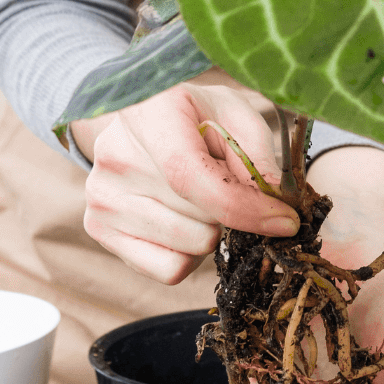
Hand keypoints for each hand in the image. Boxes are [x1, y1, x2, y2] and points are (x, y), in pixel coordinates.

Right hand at [72, 77, 299, 283]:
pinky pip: (169, 270)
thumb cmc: (198, 115)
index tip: (284, 220)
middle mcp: (115, 155)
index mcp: (148, 113)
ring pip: (190, 247)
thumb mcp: (237, 115)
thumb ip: (259, 155)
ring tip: (199, 198)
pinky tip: (182, 220)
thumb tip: (277, 204)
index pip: (189, 175)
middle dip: (232, 211)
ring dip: (211, 231)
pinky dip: (188, 254)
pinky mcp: (99, 228)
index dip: (243, 206)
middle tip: (223, 183)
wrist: (143, 117)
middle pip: (201, 219)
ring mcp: (101, 195)